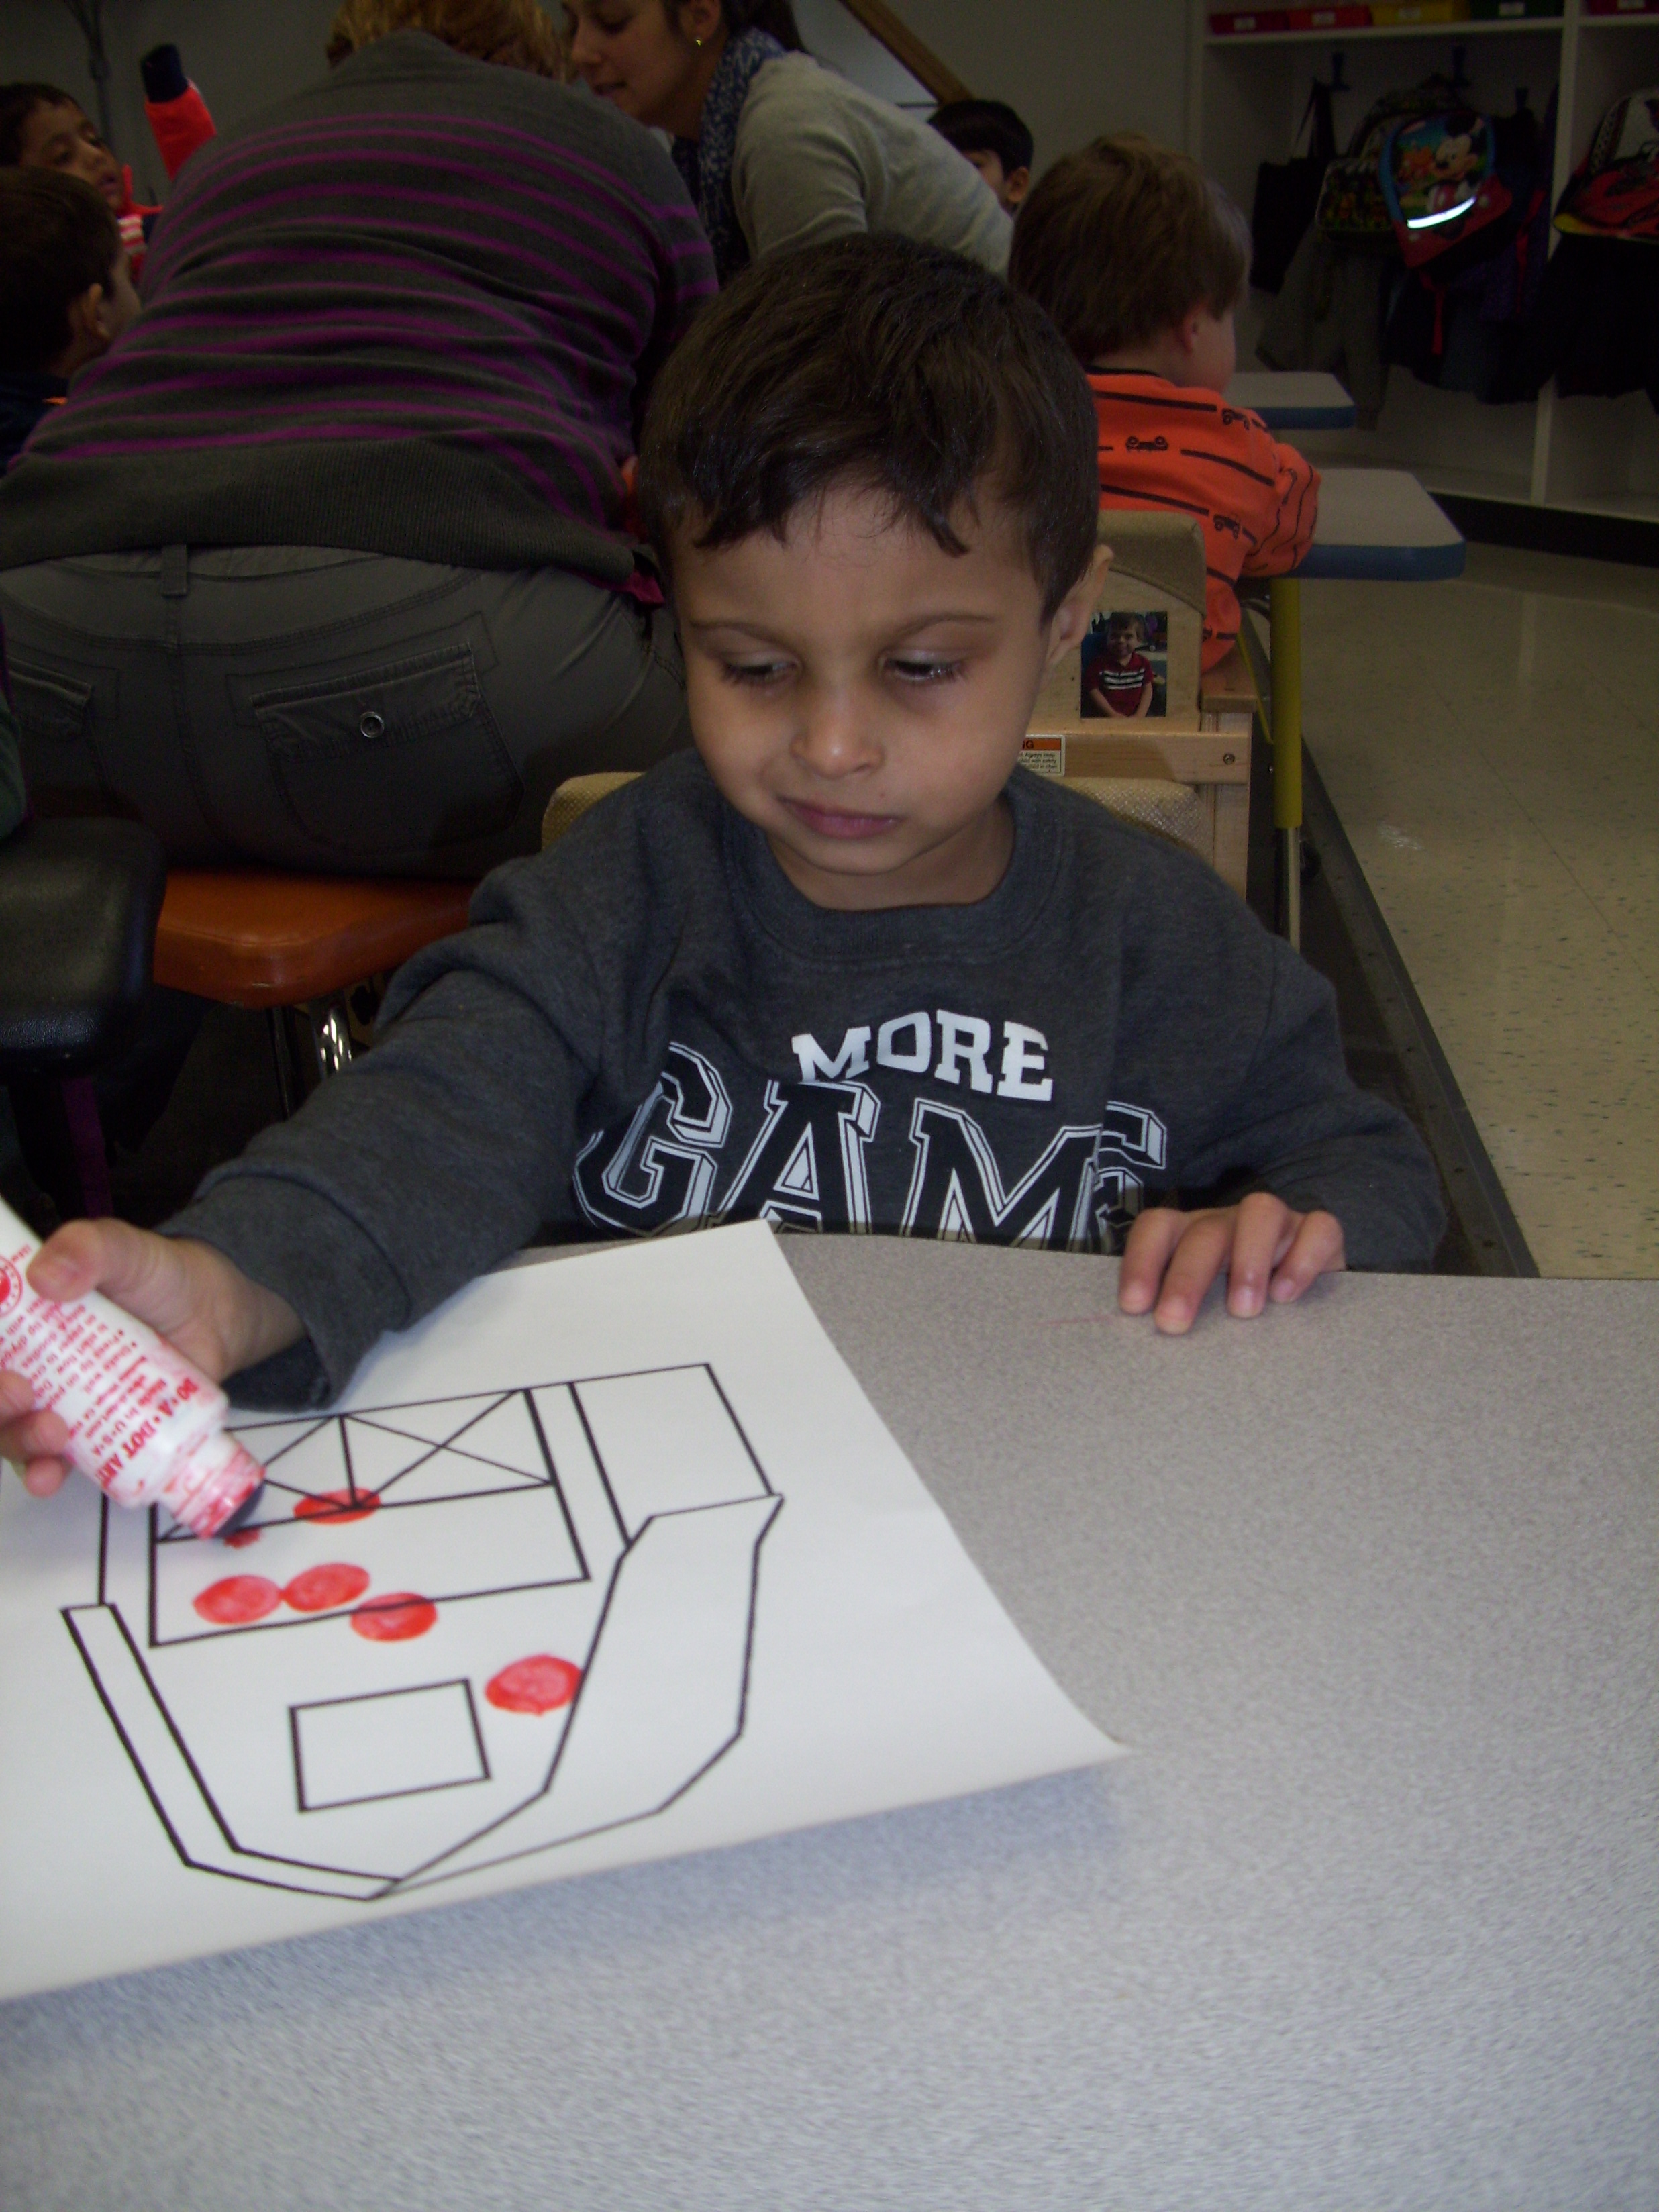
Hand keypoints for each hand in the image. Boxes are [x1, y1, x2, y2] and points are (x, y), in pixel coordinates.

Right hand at [0, 1222, 302, 1498]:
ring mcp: (59, 1402)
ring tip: (50, 1434)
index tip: (1, 1364)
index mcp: (24, 1317)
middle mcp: (31, 1363)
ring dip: (19, 1441)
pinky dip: (47, 1473)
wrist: (217, 1315)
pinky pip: (57, 1461)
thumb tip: (43, 1275)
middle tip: (21, 1394)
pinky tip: (51, 1476)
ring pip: (13, 1432)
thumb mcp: (129, 1250)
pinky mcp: (92, 1433)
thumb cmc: (162, 1277)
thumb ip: (90, 1246)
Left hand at [1118, 1193, 1344, 1335]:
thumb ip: (1179, 1313)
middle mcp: (1230, 1223)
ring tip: (1243, 1310)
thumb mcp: (1203, 1309)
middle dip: (1186, 1277)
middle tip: (1174, 1322)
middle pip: (1205, 1231)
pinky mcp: (1320, 1233)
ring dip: (1247, 1259)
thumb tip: (1149, 1347)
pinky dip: (1304, 1259)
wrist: (1302, 1294)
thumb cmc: (1233, 1307)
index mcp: (1191, 1235)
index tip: (1133, 1306)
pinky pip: (1320, 1229)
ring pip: (1261, 1211)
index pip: (1157, 1228)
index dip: (1141, 1260)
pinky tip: (1287, 1296)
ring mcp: (1278, 1223)